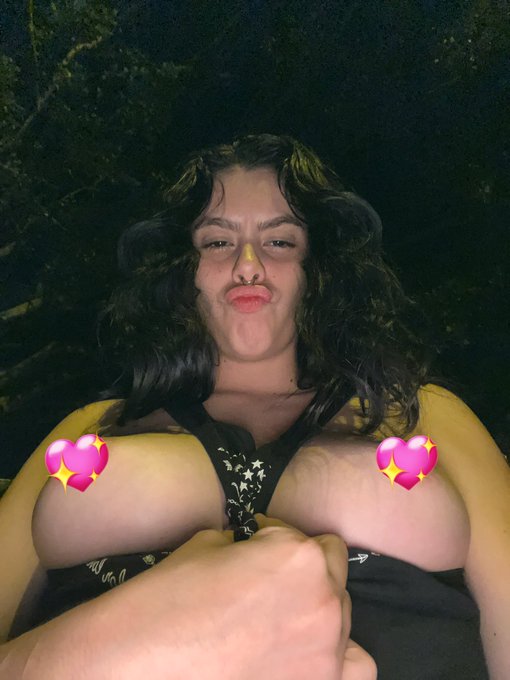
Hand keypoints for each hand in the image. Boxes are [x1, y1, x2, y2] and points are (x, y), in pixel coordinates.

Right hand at [165, 513, 376, 678]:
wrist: (137, 663)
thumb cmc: (168, 598)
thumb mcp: (208, 545)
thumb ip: (249, 546)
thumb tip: (253, 549)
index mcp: (299, 556)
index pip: (303, 536)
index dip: (274, 538)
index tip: (254, 547)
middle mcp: (324, 601)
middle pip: (331, 572)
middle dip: (300, 570)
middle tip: (265, 582)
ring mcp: (326, 653)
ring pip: (342, 617)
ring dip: (318, 609)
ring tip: (283, 617)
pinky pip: (353, 668)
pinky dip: (336, 657)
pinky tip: (305, 654)